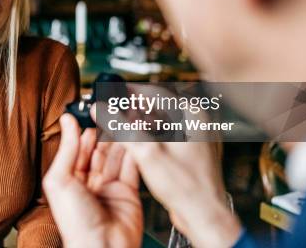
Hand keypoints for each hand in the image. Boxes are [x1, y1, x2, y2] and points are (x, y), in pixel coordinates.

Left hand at [43, 114, 142, 247]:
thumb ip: (67, 149)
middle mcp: (90, 183)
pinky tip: (135, 137)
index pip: (79, 148)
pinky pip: (132, 169)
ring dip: (121, 139)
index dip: (86, 130)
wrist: (102, 247)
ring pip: (117, 156)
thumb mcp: (61, 179)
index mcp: (70, 180)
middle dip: (105, 132)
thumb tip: (67, 121)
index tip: (93, 111)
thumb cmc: (76, 222)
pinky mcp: (129, 193)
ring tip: (125, 120)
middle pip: (99, 151)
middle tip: (112, 113)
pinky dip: (134, 152)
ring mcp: (110, 187)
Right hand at [97, 104, 240, 247]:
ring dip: (143, 121)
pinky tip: (140, 144)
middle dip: (135, 107)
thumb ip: (121, 127)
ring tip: (123, 126)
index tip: (112, 92)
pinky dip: (154, 134)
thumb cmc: (185, 185)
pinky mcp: (195, 150)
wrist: (205, 214)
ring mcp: (199, 135)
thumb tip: (100, 109)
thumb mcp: (146, 152)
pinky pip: (171, 134)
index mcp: (192, 113)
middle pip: (159, 105)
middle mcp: (199, 120)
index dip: (129, 91)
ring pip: (165, 120)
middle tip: (114, 110)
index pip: (155, 92)